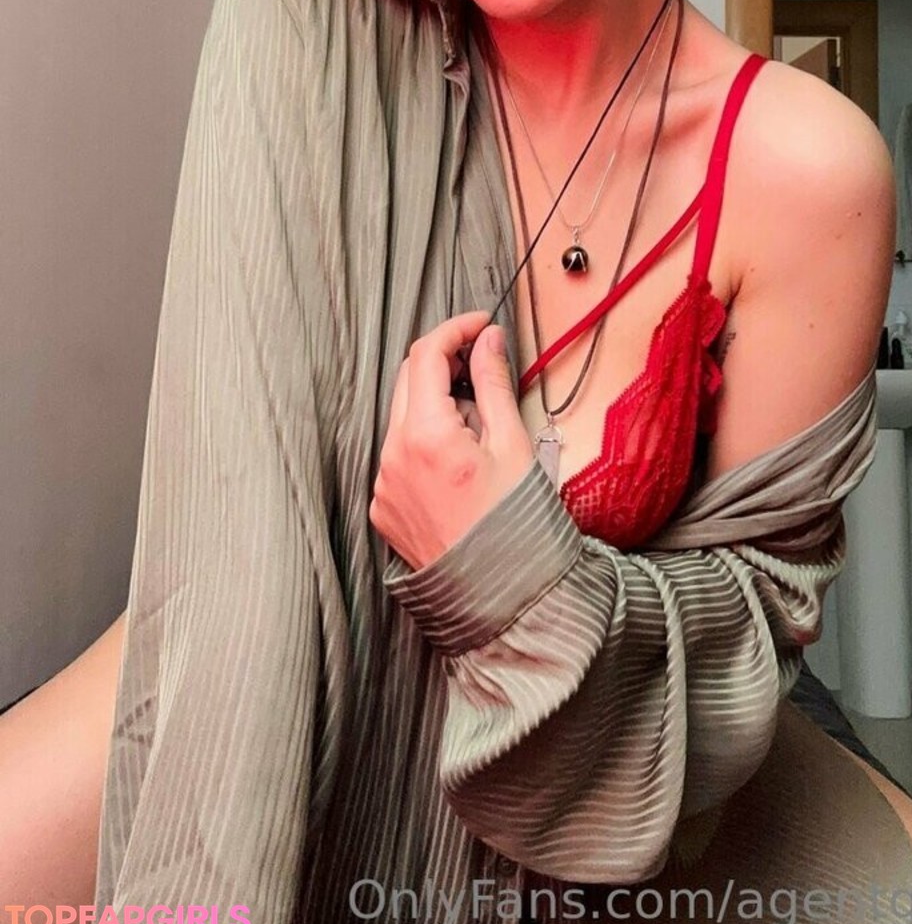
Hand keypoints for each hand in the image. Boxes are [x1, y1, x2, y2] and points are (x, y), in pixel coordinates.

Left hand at [370, 310, 535, 569]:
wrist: (503, 598)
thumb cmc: (516, 525)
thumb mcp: (513, 444)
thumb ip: (494, 384)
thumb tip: (487, 341)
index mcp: (425, 436)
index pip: (425, 355)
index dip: (455, 330)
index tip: (481, 325)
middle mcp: (392, 457)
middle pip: (409, 382)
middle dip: (445, 366)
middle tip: (484, 368)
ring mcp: (383, 484)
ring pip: (403, 419)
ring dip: (436, 406)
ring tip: (480, 429)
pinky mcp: (383, 507)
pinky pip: (399, 455)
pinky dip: (425, 443)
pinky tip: (460, 463)